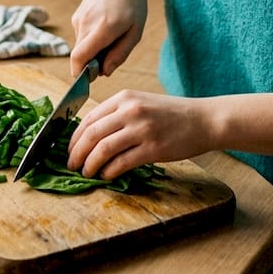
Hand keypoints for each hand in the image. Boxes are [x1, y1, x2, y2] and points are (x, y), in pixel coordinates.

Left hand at [67, 91, 216, 179]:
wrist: (203, 120)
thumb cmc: (171, 114)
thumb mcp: (141, 103)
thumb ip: (117, 114)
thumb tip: (90, 135)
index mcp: (124, 98)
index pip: (89, 118)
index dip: (74, 137)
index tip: (69, 150)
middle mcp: (131, 110)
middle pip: (92, 134)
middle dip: (77, 152)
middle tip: (71, 165)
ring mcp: (142, 129)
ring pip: (103, 148)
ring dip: (90, 164)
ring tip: (87, 172)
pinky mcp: (153, 148)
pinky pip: (122, 162)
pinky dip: (109, 171)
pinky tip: (106, 175)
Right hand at [69, 0, 147, 76]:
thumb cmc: (133, 4)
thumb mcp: (135, 32)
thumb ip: (119, 54)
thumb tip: (104, 72)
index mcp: (103, 28)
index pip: (79, 57)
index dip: (79, 73)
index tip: (86, 81)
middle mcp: (87, 22)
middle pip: (80, 54)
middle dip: (91, 63)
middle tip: (110, 57)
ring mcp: (80, 17)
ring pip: (81, 45)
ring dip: (92, 49)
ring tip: (111, 36)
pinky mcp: (77, 15)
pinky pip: (81, 34)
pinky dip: (91, 38)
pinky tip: (105, 26)